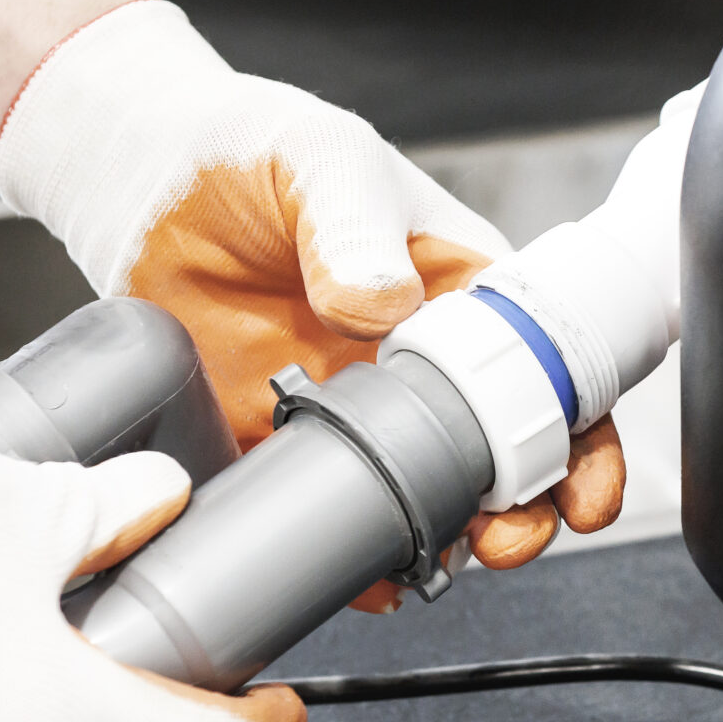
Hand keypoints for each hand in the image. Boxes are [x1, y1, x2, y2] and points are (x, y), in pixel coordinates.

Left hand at [0, 0, 622, 583]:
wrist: (138, 179)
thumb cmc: (251, 148)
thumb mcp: (319, 159)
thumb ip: (353, 223)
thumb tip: (380, 301)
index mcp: (459, 290)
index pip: (549, 371)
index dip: (582, 434)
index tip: (583, 482)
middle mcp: (418, 361)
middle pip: (502, 454)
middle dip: (525, 510)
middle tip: (510, 536)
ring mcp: (353, 410)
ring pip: (426, 497)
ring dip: (447, 541)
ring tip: (438, 558)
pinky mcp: (281, 444)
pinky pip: (327, 515)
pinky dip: (354, 554)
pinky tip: (362, 573)